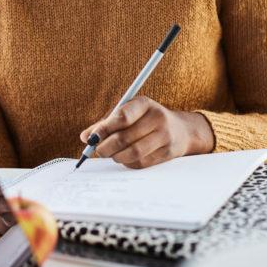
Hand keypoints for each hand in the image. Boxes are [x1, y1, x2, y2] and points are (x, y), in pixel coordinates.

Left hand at [79, 96, 214, 168]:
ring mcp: (164, 136)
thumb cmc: (146, 120)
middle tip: (97, 150)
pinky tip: (124, 157)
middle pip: (125, 138)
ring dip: (116, 156)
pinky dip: (128, 162)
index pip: (122, 117)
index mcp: (144, 104)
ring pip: (133, 152)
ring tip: (110, 154)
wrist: (181, 130)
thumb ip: (106, 123)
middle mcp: (157, 118)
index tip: (91, 138)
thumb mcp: (129, 113)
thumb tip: (85, 137)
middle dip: (105, 147)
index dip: (104, 129)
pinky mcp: (168, 152)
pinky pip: (141, 162)